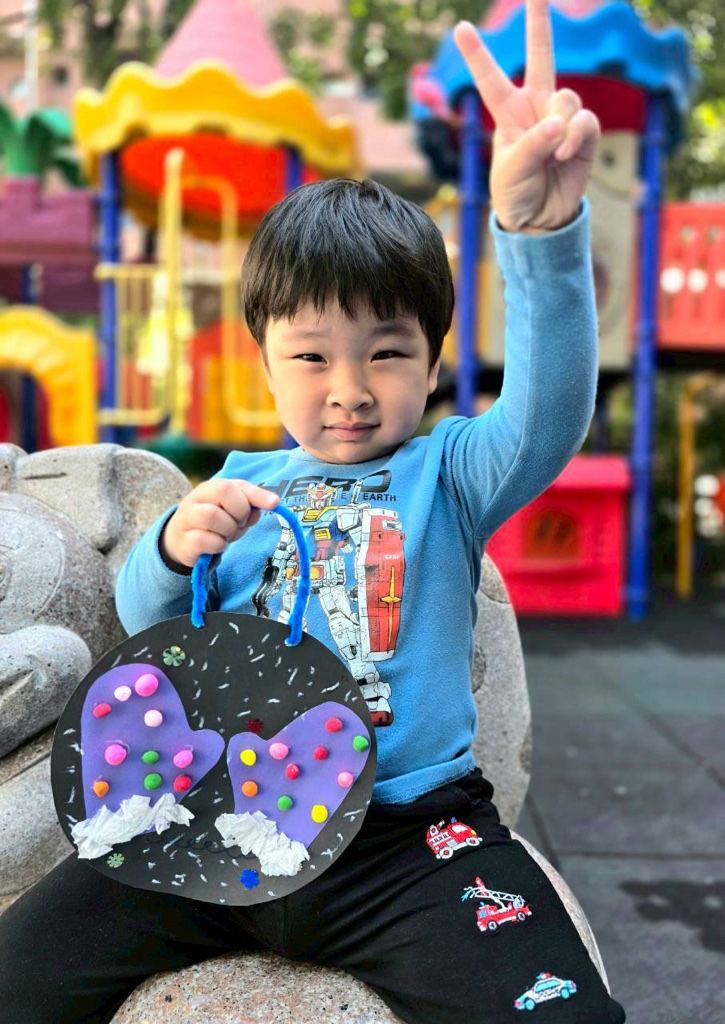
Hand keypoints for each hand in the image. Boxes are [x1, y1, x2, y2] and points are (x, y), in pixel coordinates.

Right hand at [162, 479, 279, 567]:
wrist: (182, 540)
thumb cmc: (214, 522)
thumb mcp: (233, 509)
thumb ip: (251, 503)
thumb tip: (271, 503)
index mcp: (211, 487)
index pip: (235, 485)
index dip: (256, 494)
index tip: (274, 504)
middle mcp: (196, 498)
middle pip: (225, 493)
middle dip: (240, 512)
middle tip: (238, 523)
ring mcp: (187, 518)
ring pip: (213, 516)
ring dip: (229, 529)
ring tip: (227, 534)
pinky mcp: (185, 540)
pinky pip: (207, 540)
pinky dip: (219, 545)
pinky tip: (218, 544)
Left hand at [453, 0, 599, 232]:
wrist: (540, 220)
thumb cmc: (516, 194)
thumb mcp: (511, 172)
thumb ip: (532, 145)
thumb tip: (557, 124)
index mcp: (507, 114)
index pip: (491, 79)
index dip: (478, 54)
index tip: (461, 28)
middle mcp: (535, 108)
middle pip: (541, 56)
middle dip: (540, 24)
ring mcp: (561, 117)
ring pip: (566, 97)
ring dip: (559, 128)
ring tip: (551, 157)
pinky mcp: (583, 133)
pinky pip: (584, 120)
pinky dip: (574, 138)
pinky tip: (564, 157)